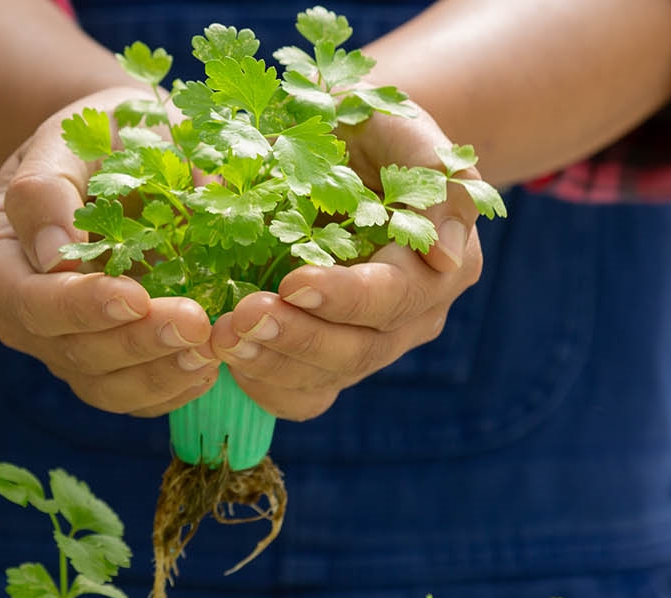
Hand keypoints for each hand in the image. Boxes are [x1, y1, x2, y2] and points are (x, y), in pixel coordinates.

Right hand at [0, 87, 221, 416]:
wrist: (126, 152)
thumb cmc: (100, 133)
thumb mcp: (71, 135)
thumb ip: (49, 187)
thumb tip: (53, 252)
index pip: (28, 298)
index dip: (80, 306)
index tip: (136, 295)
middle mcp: (17, 308)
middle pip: (66, 348)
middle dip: (133, 342)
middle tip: (197, 324)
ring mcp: (57, 342)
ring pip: (98, 384)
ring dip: (157, 373)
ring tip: (211, 349)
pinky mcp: (99, 364)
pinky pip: (128, 395)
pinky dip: (170, 387)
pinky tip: (208, 366)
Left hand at [211, 105, 486, 420]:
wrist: (342, 149)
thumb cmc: (373, 131)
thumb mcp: (405, 128)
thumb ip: (436, 176)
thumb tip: (446, 255)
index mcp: (439, 266)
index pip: (395, 296)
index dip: (345, 297)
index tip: (293, 281)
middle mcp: (412, 316)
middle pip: (360, 349)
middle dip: (298, 337)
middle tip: (242, 317)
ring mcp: (370, 343)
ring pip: (328, 378)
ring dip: (271, 363)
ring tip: (223, 338)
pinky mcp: (330, 361)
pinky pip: (301, 395)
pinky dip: (263, 384)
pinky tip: (226, 361)